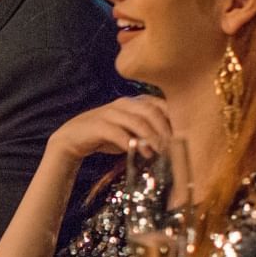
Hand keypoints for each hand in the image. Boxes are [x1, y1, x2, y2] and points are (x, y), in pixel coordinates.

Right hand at [45, 95, 172, 166]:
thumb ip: (147, 134)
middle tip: (174, 146)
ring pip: (137, 122)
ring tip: (161, 152)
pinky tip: (142, 154)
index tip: (183, 137)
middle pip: (151, 111)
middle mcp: (123, 104)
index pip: (159, 104)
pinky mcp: (98, 125)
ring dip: (152, 138)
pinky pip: (119, 133)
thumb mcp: (130, 133)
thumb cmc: (106, 136)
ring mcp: (110, 113)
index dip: (173, 119)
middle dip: (164, 129)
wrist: (73, 138)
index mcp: (133, 102)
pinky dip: (132, 144)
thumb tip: (171, 145)